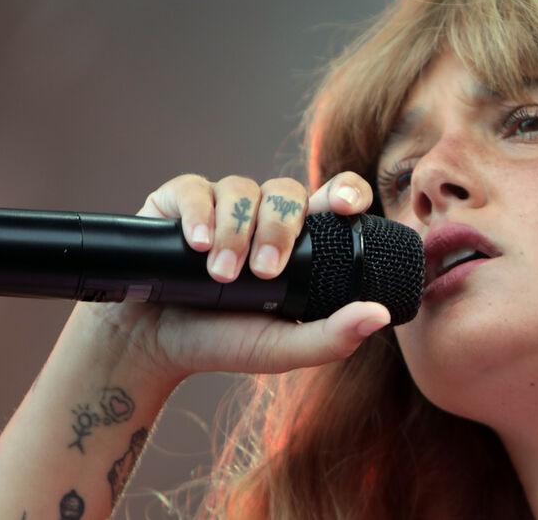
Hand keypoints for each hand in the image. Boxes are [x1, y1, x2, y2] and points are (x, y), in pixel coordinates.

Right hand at [72, 172, 388, 383]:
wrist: (155, 346)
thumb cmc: (224, 342)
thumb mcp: (282, 348)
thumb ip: (333, 336)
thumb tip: (382, 315)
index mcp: (298, 239)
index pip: (332, 197)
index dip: (345, 191)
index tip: (347, 206)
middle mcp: (262, 213)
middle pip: (286, 191)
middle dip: (279, 228)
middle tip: (264, 272)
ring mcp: (220, 204)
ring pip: (242, 189)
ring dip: (236, 232)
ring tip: (222, 276)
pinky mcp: (177, 201)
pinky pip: (196, 189)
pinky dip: (199, 215)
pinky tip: (197, 244)